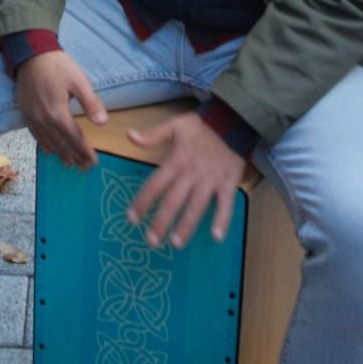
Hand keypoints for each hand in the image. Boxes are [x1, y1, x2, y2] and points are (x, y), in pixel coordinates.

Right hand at [14, 51, 108, 168]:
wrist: (30, 54)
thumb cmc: (57, 66)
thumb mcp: (79, 81)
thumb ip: (91, 103)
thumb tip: (102, 123)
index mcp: (58, 113)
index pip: (74, 138)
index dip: (84, 151)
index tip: (93, 162)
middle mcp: (43, 120)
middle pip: (61, 144)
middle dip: (74, 156)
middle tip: (84, 168)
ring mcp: (32, 118)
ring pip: (48, 142)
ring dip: (60, 154)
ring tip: (69, 163)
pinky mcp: (25, 113)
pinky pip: (35, 135)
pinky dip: (44, 145)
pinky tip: (49, 150)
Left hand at [125, 113, 246, 248]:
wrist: (233, 120)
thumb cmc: (202, 125)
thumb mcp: (174, 125)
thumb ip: (152, 135)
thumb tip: (129, 136)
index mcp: (176, 162)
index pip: (155, 186)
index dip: (142, 202)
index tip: (132, 218)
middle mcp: (191, 174)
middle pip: (173, 202)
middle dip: (161, 222)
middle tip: (152, 241)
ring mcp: (210, 180)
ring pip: (196, 207)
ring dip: (186, 226)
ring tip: (176, 243)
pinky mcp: (228, 183)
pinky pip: (226, 204)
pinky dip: (222, 220)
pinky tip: (216, 237)